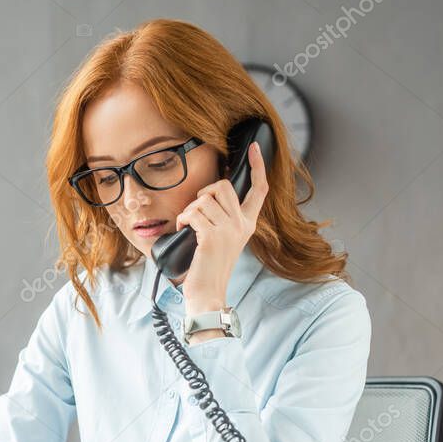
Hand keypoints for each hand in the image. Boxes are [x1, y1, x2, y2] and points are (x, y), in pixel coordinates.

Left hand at [175, 141, 268, 319]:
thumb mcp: (224, 240)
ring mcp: (229, 230)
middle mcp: (242, 225)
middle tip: (197, 209)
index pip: (260, 189)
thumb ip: (223, 218)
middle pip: (224, 186)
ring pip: (205, 199)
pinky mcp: (212, 236)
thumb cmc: (210, 267)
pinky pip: (193, 212)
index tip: (255, 148)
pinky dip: (183, 218)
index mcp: (248, 224)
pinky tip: (183, 227)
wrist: (208, 293)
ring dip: (190, 209)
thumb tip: (210, 196)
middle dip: (204, 192)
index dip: (258, 166)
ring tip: (188, 224)